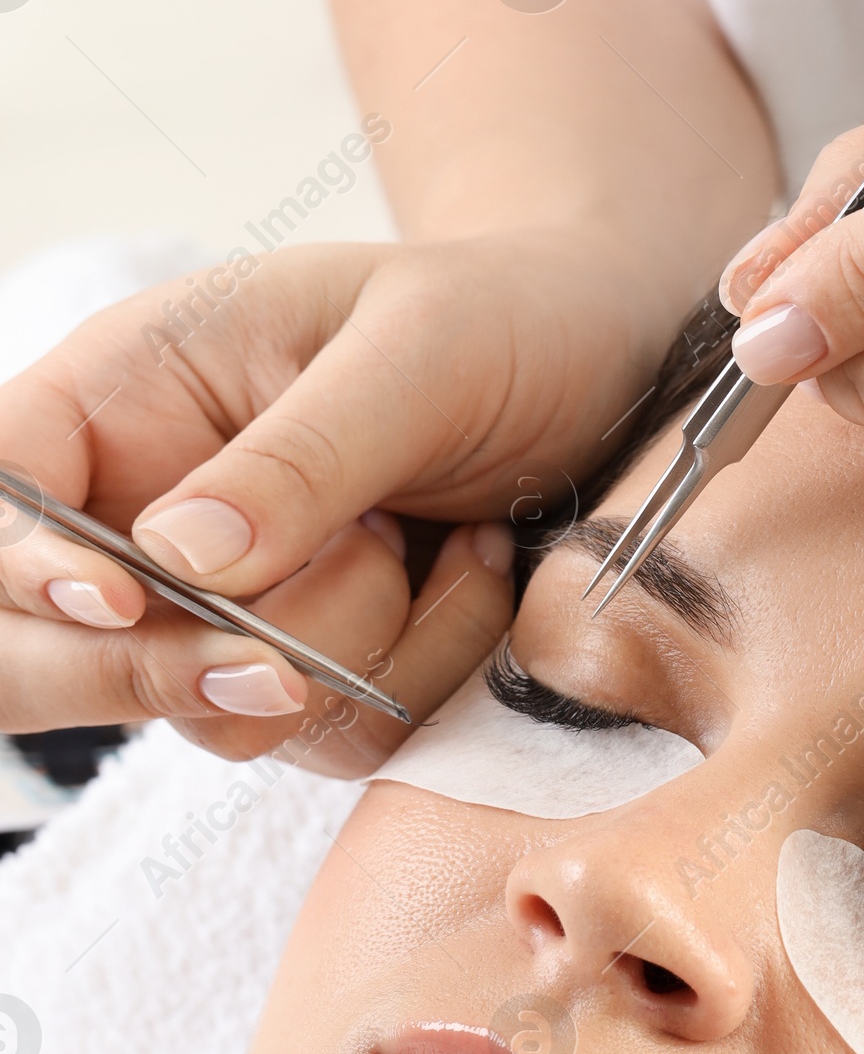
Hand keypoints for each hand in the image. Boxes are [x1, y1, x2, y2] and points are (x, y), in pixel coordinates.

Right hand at [0, 229, 666, 759]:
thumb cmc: (500, 315)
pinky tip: (472, 572)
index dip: (27, 565)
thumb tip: (181, 559)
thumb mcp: (414, 349)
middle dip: (165, 668)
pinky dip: (419, 674)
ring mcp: (227, 609)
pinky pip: (332, 738)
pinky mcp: (315, 675)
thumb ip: (300, 452)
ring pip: (213, 713)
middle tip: (285, 662)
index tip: (123, 595)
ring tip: (427, 538)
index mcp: (127, 395)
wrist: (612, 371)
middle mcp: (152, 512)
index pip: (5, 494)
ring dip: (341, 650)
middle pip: (50, 653)